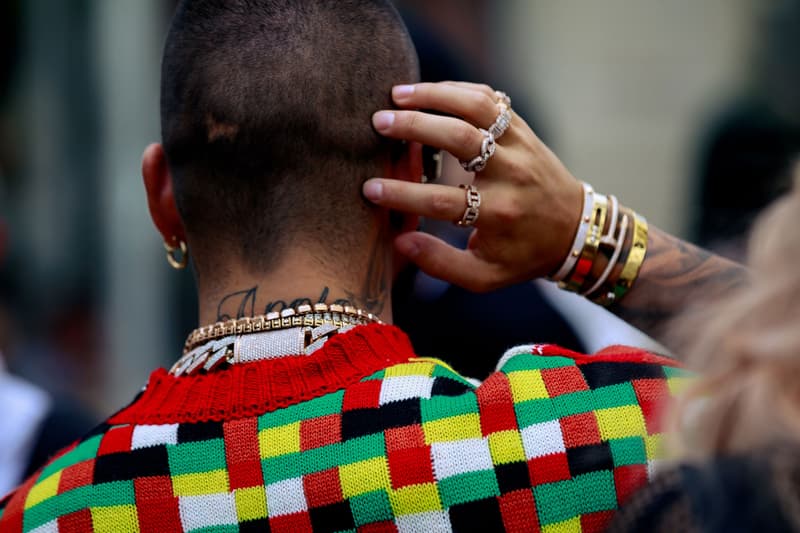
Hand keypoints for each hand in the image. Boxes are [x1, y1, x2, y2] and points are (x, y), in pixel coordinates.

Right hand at [363, 81, 583, 291]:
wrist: (574, 229)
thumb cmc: (523, 255)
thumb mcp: (485, 276)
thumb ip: (441, 264)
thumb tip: (400, 242)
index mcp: (500, 213)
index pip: (444, 201)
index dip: (403, 194)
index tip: (370, 188)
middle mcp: (511, 174)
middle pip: (460, 139)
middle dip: (415, 127)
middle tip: (379, 123)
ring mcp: (520, 145)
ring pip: (477, 107)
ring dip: (435, 95)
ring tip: (397, 93)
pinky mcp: (523, 129)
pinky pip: (490, 99)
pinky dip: (457, 90)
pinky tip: (428, 92)